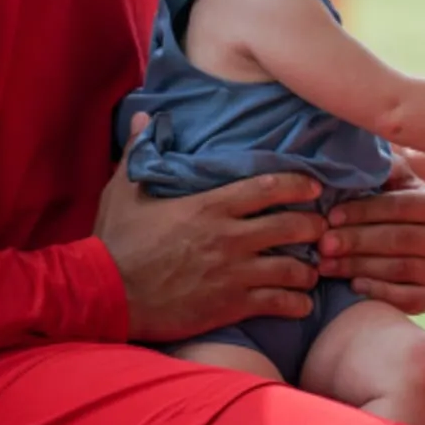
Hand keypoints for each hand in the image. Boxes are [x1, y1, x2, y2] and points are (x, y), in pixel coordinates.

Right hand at [94, 113, 327, 342]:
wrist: (102, 295)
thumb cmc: (115, 241)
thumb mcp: (124, 191)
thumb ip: (140, 153)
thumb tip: (144, 117)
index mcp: (210, 205)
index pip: (268, 186)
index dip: (298, 184)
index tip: (315, 186)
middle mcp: (229, 237)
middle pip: (291, 226)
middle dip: (314, 227)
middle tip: (322, 229)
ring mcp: (232, 273)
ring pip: (291, 268)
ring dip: (309, 269)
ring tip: (315, 270)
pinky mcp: (228, 306)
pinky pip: (276, 305)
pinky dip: (296, 304)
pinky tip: (301, 303)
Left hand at [317, 154, 424, 314]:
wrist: (416, 250)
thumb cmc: (396, 211)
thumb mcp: (395, 185)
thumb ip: (383, 168)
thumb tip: (362, 150)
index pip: (398, 206)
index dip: (363, 211)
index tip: (331, 216)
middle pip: (397, 239)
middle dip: (355, 241)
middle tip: (322, 244)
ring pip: (398, 268)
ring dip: (358, 267)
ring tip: (326, 264)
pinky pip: (406, 298)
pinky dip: (379, 292)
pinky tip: (353, 286)